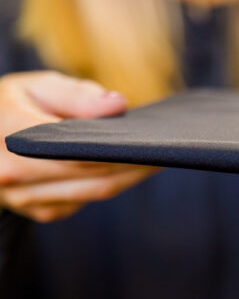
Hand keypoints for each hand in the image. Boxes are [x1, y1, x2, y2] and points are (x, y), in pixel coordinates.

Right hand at [0, 71, 157, 222]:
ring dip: (125, 180)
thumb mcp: (36, 86)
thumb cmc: (10, 104)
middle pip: (90, 178)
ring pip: (90, 194)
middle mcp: (12, 174)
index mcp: (9, 135)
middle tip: (164, 155)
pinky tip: (125, 171)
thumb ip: (76, 95)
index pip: (76, 152)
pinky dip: (105, 185)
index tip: (151, 144)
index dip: (118, 152)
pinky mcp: (40, 212)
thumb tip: (118, 105)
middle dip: (132, 169)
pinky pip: (82, 201)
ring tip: (152, 161)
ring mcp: (25, 199)